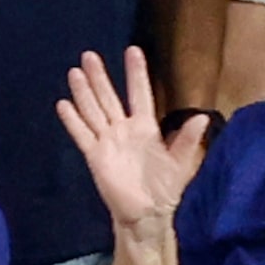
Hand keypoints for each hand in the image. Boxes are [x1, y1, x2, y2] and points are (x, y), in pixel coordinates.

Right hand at [56, 47, 206, 231]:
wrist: (146, 213)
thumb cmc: (166, 188)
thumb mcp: (182, 163)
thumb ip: (188, 139)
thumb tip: (201, 117)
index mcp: (146, 127)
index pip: (140, 93)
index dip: (136, 73)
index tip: (133, 50)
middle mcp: (124, 129)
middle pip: (109, 97)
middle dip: (99, 76)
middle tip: (89, 55)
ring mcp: (108, 141)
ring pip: (93, 110)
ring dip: (84, 92)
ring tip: (75, 72)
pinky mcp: (95, 156)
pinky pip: (82, 134)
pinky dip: (73, 120)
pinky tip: (63, 104)